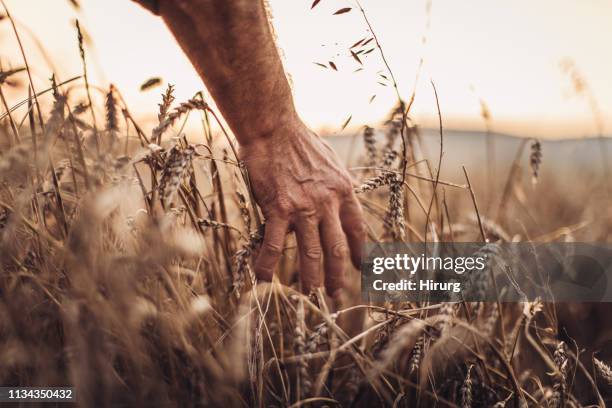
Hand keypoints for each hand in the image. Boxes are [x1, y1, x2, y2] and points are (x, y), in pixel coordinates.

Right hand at [240, 119, 365, 296]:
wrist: (273, 127)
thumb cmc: (299, 141)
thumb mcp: (330, 163)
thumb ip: (335, 187)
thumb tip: (338, 204)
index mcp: (343, 190)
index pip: (357, 229)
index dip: (360, 252)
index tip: (362, 269)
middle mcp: (327, 202)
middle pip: (337, 248)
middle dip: (338, 276)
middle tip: (336, 295)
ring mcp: (303, 207)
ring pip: (310, 252)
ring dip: (311, 279)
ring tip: (310, 296)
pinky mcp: (277, 208)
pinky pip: (274, 244)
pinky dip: (268, 264)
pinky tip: (264, 279)